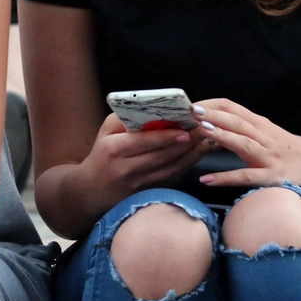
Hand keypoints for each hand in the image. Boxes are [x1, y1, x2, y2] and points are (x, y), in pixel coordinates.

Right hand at [75, 113, 213, 209]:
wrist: (92, 190)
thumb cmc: (102, 155)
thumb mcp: (105, 132)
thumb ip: (126, 118)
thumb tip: (153, 109)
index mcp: (114, 149)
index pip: (143, 141)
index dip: (166, 136)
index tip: (185, 130)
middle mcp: (126, 168)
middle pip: (162, 155)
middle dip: (187, 142)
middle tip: (205, 129)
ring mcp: (139, 183)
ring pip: (171, 168)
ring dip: (192, 154)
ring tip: (207, 140)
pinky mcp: (149, 192)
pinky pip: (172, 177)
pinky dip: (187, 165)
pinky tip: (197, 154)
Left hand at [192, 99, 300, 193]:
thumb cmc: (291, 152)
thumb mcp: (268, 134)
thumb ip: (243, 129)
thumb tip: (209, 123)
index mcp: (261, 125)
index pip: (232, 107)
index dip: (211, 105)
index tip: (189, 105)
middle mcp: (265, 138)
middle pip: (237, 122)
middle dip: (214, 115)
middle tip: (191, 110)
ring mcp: (271, 158)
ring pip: (244, 144)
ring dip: (222, 136)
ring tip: (201, 131)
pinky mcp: (275, 178)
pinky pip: (248, 178)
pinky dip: (227, 178)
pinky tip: (207, 179)